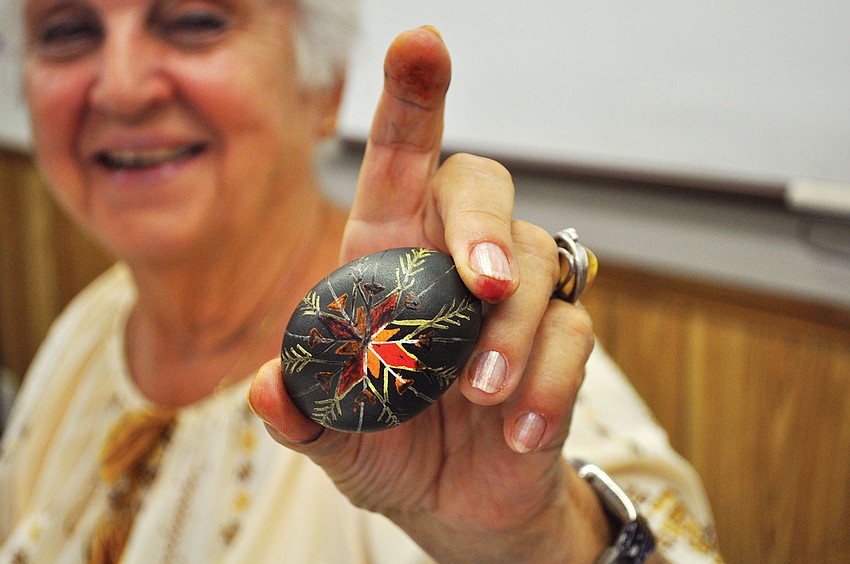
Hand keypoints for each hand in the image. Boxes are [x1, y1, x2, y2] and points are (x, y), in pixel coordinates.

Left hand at [249, 27, 605, 561]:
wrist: (454, 502)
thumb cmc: (386, 445)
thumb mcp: (331, 433)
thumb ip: (300, 409)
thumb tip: (269, 386)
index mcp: (389, 259)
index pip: (402, 165)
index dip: (412, 102)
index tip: (421, 42)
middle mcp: (455, 264)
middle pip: (483, 186)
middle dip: (484, 224)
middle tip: (480, 284)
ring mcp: (514, 303)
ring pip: (535, 263)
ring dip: (508, 330)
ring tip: (477, 397)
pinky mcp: (558, 347)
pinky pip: (572, 336)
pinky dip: (546, 383)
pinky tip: (516, 431)